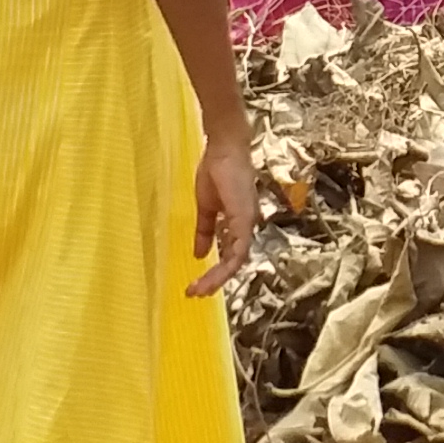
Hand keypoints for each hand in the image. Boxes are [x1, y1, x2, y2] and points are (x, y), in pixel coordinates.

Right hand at [182, 128, 262, 299]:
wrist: (224, 148)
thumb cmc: (217, 171)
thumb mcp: (206, 208)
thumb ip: (205, 231)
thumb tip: (200, 254)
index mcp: (239, 224)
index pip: (230, 256)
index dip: (215, 273)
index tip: (195, 287)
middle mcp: (247, 226)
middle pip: (235, 262)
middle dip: (215, 281)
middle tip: (195, 294)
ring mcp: (248, 221)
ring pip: (238, 259)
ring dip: (219, 276)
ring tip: (200, 289)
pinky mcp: (245, 216)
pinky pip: (239, 246)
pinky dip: (228, 262)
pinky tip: (214, 272)